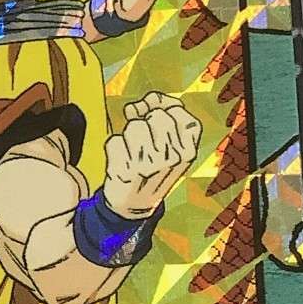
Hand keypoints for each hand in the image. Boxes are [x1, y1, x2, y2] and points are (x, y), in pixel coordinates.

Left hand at [102, 91, 201, 218]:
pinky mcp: (125, 171)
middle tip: (141, 136)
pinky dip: (114, 147)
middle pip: (156, 116)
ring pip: (134, 126)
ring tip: (132, 151)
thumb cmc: (153, 167)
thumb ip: (167, 115)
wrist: (135, 204)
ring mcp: (149, 165)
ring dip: (128, 134)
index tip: (152, 113)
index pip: (178, 111)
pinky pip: (114, 140)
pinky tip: (121, 162)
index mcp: (188, 150)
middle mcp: (172, 158)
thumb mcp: (172, 145)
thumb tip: (149, 98)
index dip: (162, 106)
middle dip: (144, 120)